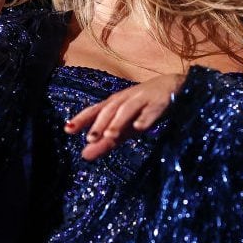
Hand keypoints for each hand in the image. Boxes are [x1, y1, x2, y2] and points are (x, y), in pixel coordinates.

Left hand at [65, 73, 185, 160]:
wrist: (174, 87)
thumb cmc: (143, 109)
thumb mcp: (125, 127)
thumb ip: (106, 141)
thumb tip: (84, 155)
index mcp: (114, 104)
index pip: (95, 111)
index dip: (82, 119)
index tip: (67, 130)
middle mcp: (125, 99)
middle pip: (110, 110)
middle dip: (99, 124)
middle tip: (90, 139)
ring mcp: (143, 99)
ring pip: (128, 109)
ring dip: (118, 122)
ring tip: (110, 136)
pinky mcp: (160, 102)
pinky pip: (152, 110)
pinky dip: (146, 117)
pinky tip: (140, 127)